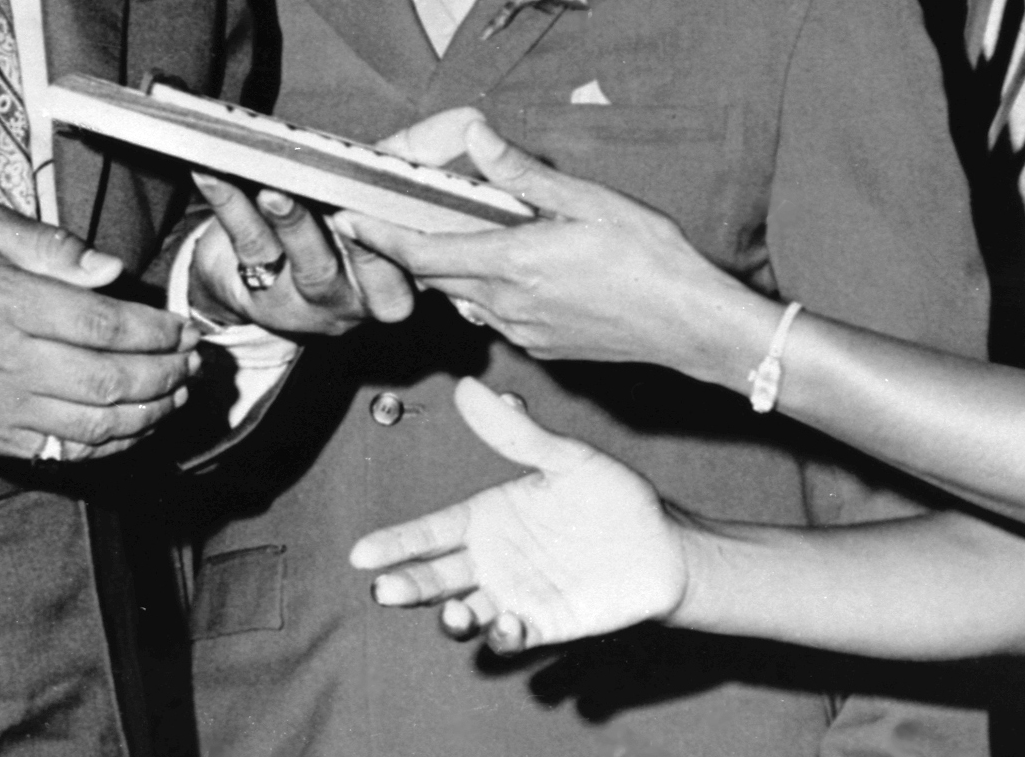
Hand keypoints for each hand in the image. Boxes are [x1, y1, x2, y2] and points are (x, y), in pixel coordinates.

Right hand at [0, 207, 199, 461]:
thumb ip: (50, 244)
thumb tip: (111, 271)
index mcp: (2, 301)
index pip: (101, 325)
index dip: (156, 331)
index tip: (183, 327)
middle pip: (106, 381)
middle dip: (164, 374)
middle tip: (193, 361)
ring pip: (91, 426)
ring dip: (147, 414)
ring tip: (177, 394)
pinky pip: (61, 453)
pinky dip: (107, 444)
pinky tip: (133, 424)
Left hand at [186, 174, 415, 335]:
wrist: (260, 277)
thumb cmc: (330, 222)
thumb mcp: (374, 192)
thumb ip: (414, 157)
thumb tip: (468, 120)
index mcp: (404, 274)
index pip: (422, 254)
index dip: (419, 227)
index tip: (409, 193)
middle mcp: (366, 299)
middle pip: (373, 270)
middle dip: (362, 237)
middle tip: (345, 202)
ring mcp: (314, 304)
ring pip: (312, 266)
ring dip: (294, 224)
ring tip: (276, 191)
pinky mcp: (263, 297)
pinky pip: (251, 248)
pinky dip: (231, 206)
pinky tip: (214, 173)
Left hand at [338, 117, 761, 378]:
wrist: (693, 327)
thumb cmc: (652, 260)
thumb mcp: (592, 201)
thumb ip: (526, 175)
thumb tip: (477, 137)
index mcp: (514, 262)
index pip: (424, 253)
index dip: (379, 237)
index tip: (348, 218)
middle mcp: (508, 304)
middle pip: (438, 276)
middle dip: (410, 249)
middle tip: (392, 218)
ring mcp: (524, 333)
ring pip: (467, 297)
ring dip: (454, 269)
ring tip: (461, 236)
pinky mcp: (542, 349)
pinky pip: (497, 315)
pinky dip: (490, 290)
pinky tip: (517, 269)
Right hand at [349, 378, 686, 650]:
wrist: (663, 544)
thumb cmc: (612, 496)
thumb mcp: (564, 458)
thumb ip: (516, 433)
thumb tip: (468, 387)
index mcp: (487, 519)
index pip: (430, 532)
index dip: (397, 543)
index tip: (361, 554)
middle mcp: (493, 561)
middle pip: (437, 577)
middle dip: (409, 585)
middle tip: (386, 589)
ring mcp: (516, 595)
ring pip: (468, 613)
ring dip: (453, 617)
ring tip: (455, 611)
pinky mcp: (546, 625)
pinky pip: (515, 637)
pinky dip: (505, 636)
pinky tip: (508, 624)